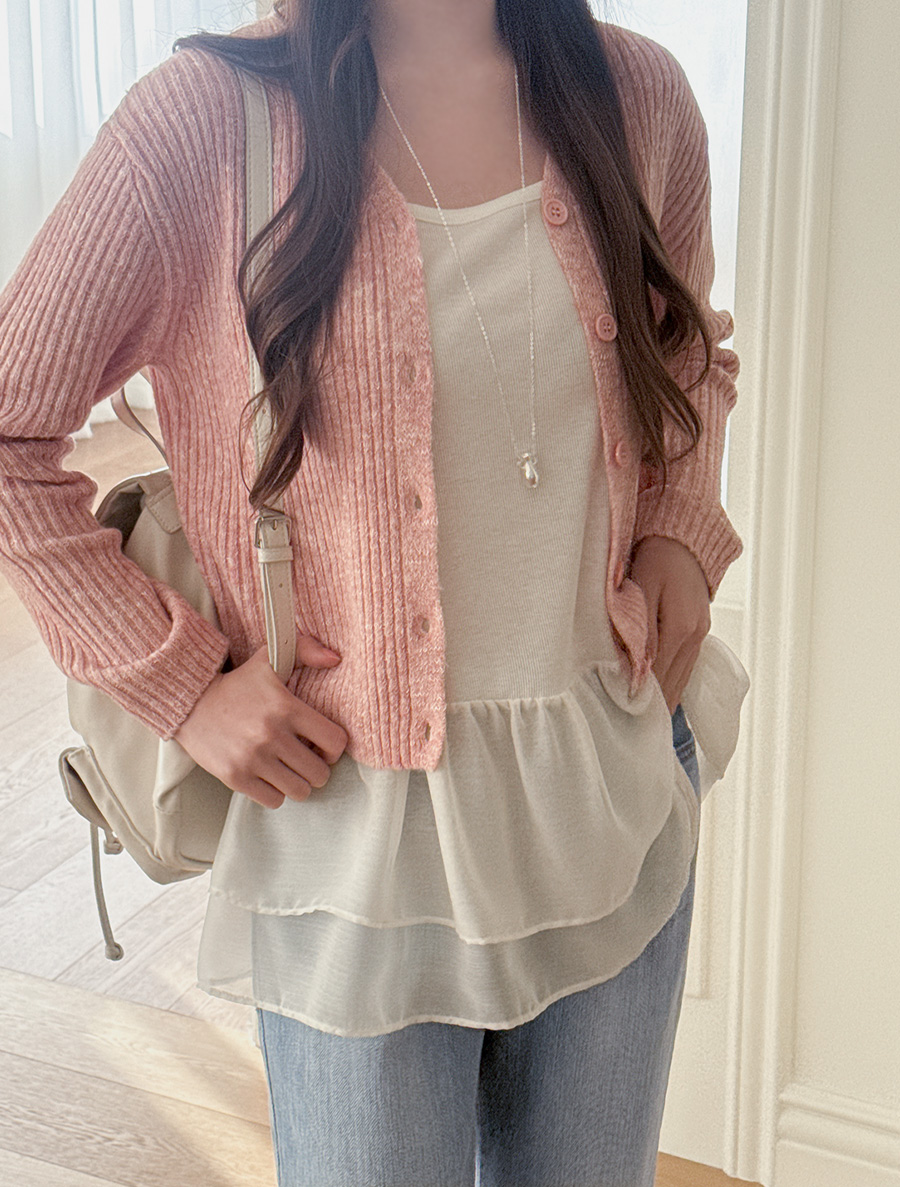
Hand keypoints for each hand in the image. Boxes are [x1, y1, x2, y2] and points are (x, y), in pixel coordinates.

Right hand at [173, 634, 348, 808]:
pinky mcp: (235, 777)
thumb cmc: (238, 683)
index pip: (335, 742)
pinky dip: (276, 792)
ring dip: (298, 783)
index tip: (323, 746)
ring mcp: (253, 758)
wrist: (191, 701)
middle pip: (319, 774)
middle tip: (306, 759)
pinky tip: (269, 776)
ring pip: (300, 791)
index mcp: (286, 707)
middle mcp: (271, 735)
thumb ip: (306, 650)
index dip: (335, 748)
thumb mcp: (270, 658)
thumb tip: (335, 659)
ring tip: (289, 770)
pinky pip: (274, 800)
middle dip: (317, 768)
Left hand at [629, 536, 710, 714]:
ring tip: (651, 725)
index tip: (627, 719)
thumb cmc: (656, 558)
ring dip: (666, 699)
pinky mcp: (699, 630)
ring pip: (681, 677)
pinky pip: (686, 665)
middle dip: (656, 707)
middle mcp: (694, 636)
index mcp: (679, 628)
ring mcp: (700, 634)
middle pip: (672, 682)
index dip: (642, 697)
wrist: (684, 538)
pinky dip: (674, 683)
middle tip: (637, 734)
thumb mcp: (640, 589)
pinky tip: (664, 697)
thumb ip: (638, 630)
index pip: (657, 674)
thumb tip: (635, 671)